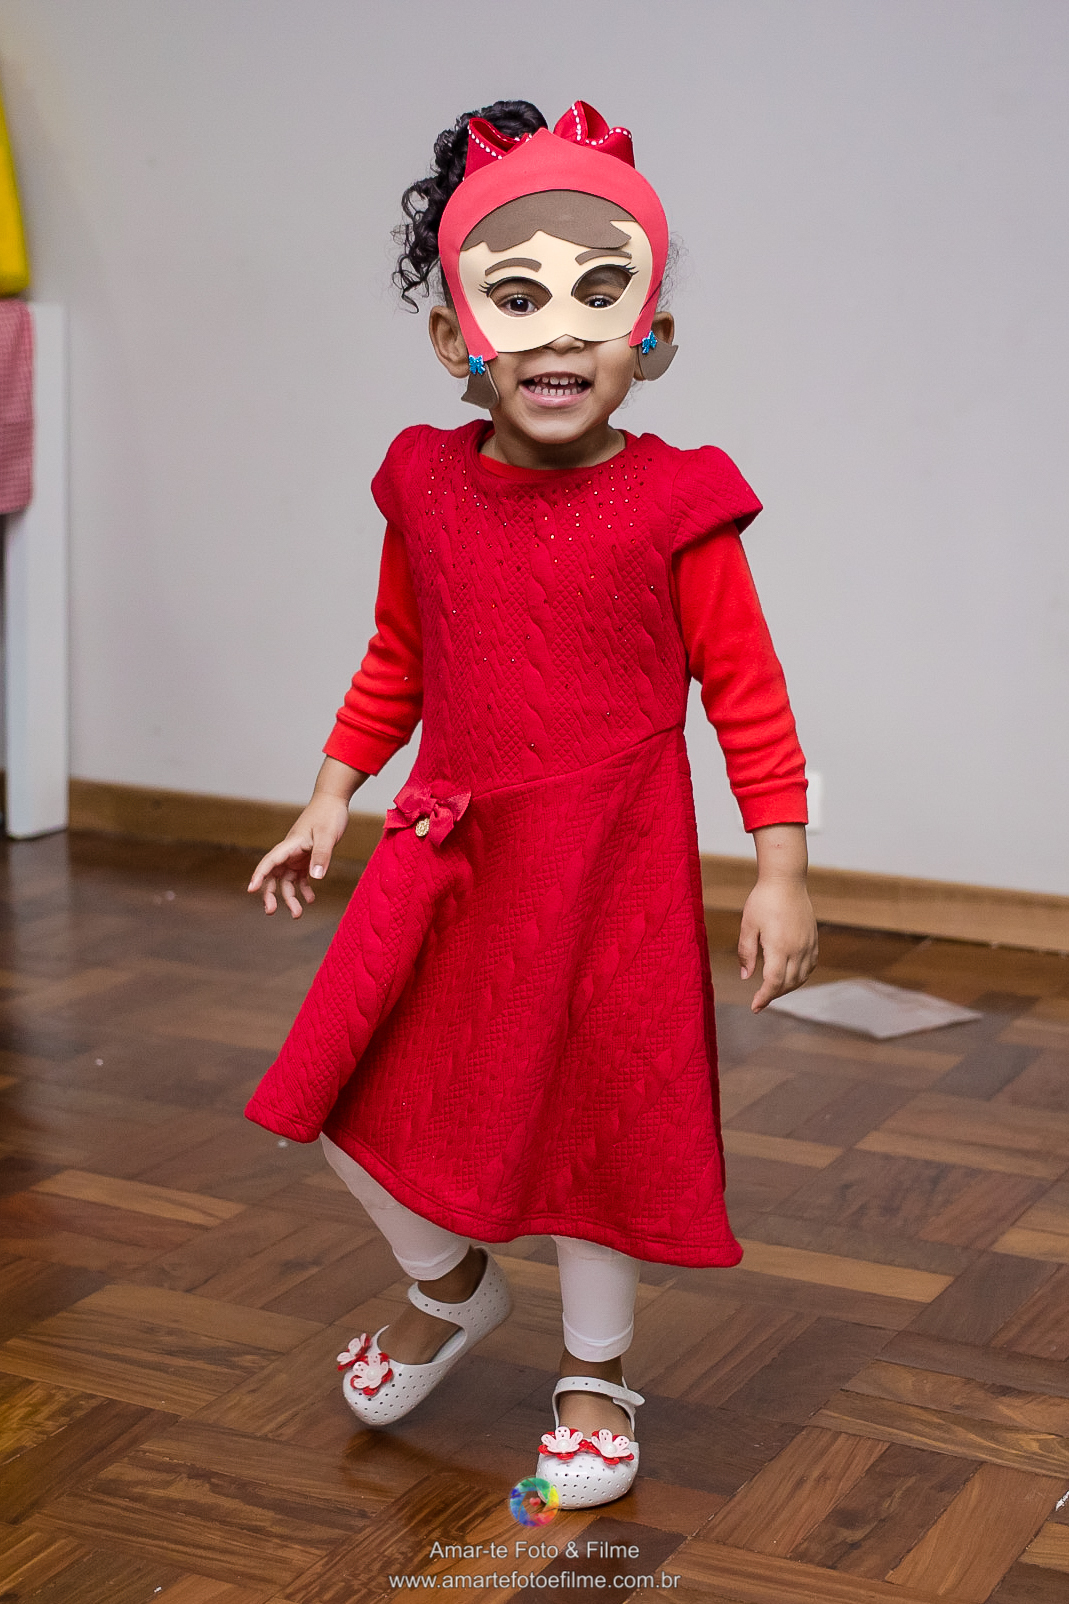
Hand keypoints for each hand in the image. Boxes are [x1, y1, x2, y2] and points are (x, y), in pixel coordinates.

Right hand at [247, 794, 350, 917]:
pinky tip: (310, 899)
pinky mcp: (307, 857)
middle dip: (269, 894)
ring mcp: (297, 856)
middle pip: (273, 875)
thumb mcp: (327, 835)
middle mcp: (290, 852)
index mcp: (290, 845)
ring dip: (289, 897)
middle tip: (270, 912)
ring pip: (286, 880)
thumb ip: (321, 855)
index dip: (259, 876)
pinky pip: (301, 877)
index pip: (270, 862)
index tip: (250, 890)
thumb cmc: (329, 814)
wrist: (333, 800)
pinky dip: (304, 889)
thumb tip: (315, 878)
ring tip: (297, 914)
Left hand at [739, 878, 818, 1011]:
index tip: (755, 1007)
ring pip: (802, 977)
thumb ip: (746, 953)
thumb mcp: (748, 926)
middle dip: (774, 995)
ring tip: (773, 990)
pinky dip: (801, 976)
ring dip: (788, 988)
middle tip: (760, 1000)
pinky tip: (790, 976)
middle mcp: (797, 949)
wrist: (786, 880)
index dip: (764, 997)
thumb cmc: (763, 900)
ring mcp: (808, 944)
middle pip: (788, 983)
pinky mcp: (813, 939)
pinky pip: (810, 966)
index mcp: (779, 947)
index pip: (773, 982)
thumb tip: (746, 977)